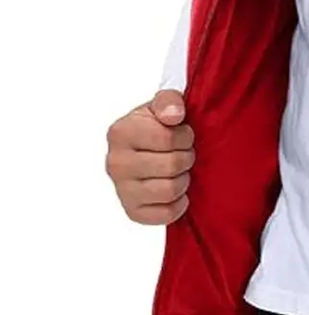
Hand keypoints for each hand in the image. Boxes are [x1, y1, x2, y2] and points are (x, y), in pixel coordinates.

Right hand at [105, 89, 194, 224]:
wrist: (149, 145)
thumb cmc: (158, 123)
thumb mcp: (164, 103)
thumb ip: (169, 100)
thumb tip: (174, 115)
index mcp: (120, 132)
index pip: (168, 139)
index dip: (185, 136)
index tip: (182, 133)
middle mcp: (115, 163)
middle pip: (172, 165)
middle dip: (186, 157)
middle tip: (183, 152)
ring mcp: (121, 189)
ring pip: (170, 190)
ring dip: (184, 178)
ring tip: (178, 169)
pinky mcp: (132, 211)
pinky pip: (166, 214)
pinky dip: (179, 203)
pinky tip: (175, 189)